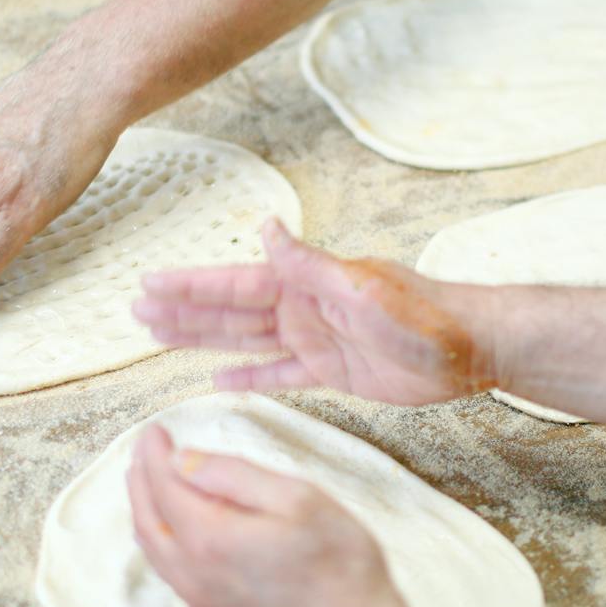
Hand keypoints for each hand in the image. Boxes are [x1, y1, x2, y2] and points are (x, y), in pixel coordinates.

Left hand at [126, 424, 413, 606]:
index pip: (165, 485)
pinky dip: (159, 542)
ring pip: (153, 551)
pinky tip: (171, 533)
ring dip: (145, 512)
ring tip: (147, 484)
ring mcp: (201, 602)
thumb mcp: (299, 499)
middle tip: (143, 450)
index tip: (154, 430)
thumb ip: (235, 476)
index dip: (155, 455)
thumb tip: (183, 461)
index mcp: (210, 537)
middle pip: (147, 519)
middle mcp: (193, 573)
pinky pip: (170, 574)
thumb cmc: (340, 566)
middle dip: (141, 480)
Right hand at [133, 219, 496, 404]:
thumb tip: (263, 227)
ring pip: (245, 341)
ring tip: (160, 337)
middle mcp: (303, 308)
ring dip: (204, 339)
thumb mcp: (362, 288)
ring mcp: (315, 339)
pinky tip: (217, 379)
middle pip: (229, 312)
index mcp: (306, 285)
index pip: (234, 284)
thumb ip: (309, 264)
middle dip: (183, 311)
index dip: (190, 286)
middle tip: (136, 311)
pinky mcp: (333, 372)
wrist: (469, 347)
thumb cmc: (424, 314)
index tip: (148, 283)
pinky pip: (279, 375)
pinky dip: (248, 378)